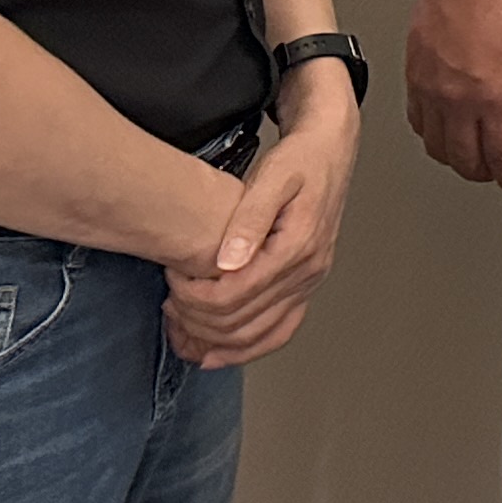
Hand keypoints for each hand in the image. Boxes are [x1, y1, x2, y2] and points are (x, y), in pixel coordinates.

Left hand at [162, 72, 356, 367]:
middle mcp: (309, 270)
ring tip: (182, 327)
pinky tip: (217, 352)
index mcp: (298, 245)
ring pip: (260, 336)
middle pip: (243, 322)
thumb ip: (249, 218)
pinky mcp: (306, 284)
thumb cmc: (301, 158)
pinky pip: (279, 331)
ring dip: (216, 341)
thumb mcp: (273, 175)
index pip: (236, 294)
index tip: (173, 280)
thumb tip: (227, 262)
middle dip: (197, 319)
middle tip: (170, 300)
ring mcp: (310, 281)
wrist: (330, 150)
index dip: (196, 297)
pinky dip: (246, 349)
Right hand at [407, 0, 501, 195]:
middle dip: (484, 172)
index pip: (501, 157)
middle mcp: (459, 100)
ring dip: (455, 158)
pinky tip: (444, 128)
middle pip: (465, 160)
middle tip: (495, 170)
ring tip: (471, 153)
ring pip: (436, 146)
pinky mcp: (413, 76)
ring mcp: (431, 90)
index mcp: (495, 97)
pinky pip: (417, 121)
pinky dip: (431, 134)